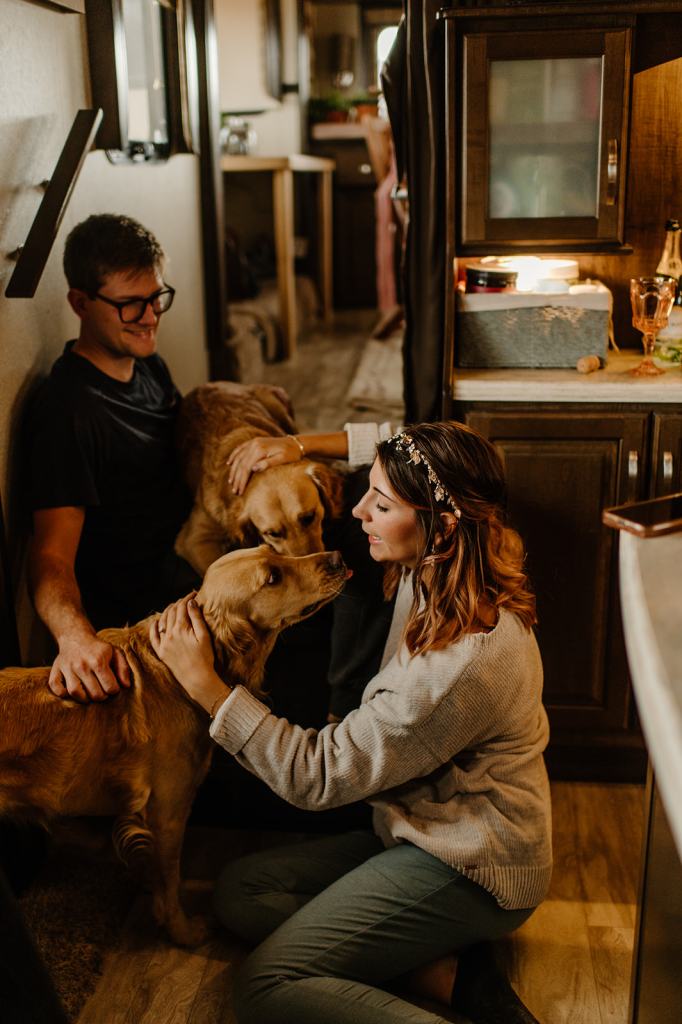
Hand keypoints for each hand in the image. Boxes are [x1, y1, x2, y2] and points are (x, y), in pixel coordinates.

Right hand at [49, 633, 131, 701]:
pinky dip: (62, 693)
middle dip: (102, 696)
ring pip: (75, 693)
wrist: (76, 637)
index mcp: (98, 661)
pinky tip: (71, 691)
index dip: (114, 690)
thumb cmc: (98, 649)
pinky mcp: (56, 670)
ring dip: (84, 698)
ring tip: (89, 694)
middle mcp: (82, 665)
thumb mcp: (115, 653)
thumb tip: (126, 686)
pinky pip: (55, 687)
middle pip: (94, 694)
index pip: (110, 687)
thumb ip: (123, 668)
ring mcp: (67, 668)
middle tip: (102, 692)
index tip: (112, 687)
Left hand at [149, 595, 229, 714]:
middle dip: (179, 603)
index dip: (187, 598)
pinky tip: (156, 622)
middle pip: (172, 612)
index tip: (194, 594)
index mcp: (181, 629)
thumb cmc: (205, 658)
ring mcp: (164, 643)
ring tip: (175, 607)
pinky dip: (154, 627)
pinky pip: (153, 637)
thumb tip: (190, 602)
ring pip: (162, 621)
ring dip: (168, 612)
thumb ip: (196, 618)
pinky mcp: (161, 652)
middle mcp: (169, 634)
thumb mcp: (204, 636)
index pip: (182, 607)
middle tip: (186, 599)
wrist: (197, 679)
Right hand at [227, 435, 303, 494]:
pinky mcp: (254, 442)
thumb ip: (268, 463)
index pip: (247, 468)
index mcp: (260, 450)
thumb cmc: (291, 454)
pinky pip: (240, 449)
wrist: (296, 443)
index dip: (242, 480)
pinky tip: (229, 463)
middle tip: (234, 490)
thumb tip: (254, 468)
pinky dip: (234, 456)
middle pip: (241, 464)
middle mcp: (254, 444)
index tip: (239, 491)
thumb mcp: (283, 459)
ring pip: (238, 457)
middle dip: (237, 478)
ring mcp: (253, 442)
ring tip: (231, 482)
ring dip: (233, 470)